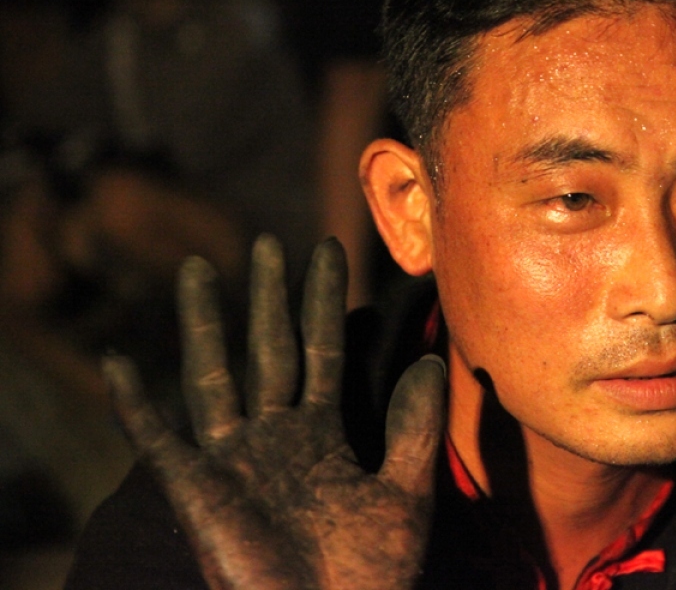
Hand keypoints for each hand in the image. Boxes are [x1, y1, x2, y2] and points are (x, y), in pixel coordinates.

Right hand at [103, 236, 445, 589]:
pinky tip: (119, 361)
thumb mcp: (405, 491)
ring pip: (213, 375)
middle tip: (269, 242)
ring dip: (203, 324)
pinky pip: (157, 439)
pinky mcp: (197, 489)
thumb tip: (432, 359)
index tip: (329, 249)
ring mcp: (232, 460)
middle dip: (268, 298)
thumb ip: (415, 428)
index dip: (323, 303)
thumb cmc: (370, 573)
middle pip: (268, 350)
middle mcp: (274, 437)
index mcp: (321, 435)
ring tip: (198, 269)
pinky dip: (134, 403)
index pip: (322, 350)